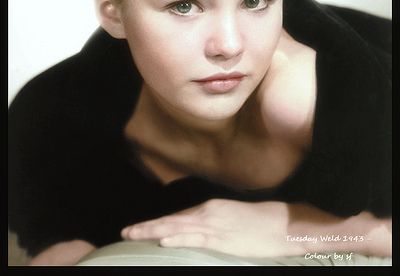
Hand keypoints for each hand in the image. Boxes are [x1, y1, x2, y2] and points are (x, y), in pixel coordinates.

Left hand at [121, 199, 302, 257]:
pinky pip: (196, 239)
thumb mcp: (230, 220)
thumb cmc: (258, 223)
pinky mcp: (223, 239)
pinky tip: (164, 241)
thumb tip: (194, 230)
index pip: (177, 216)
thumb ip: (212, 223)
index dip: (156, 223)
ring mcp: (214, 225)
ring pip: (177, 227)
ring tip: (133, 234)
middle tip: (125, 231)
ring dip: (154, 231)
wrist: (281, 223)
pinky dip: (178, 238)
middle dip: (148, 227)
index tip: (139, 227)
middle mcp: (207, 212)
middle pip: (172, 219)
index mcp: (209, 208)